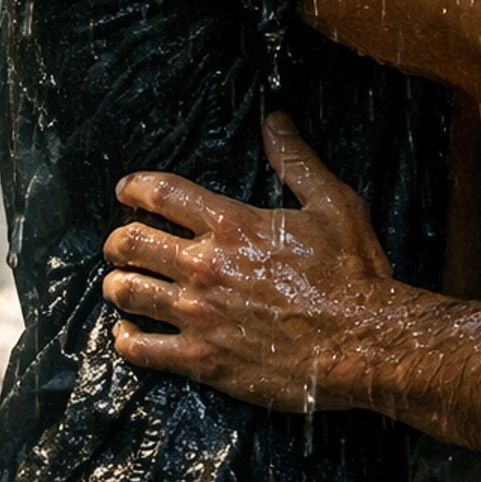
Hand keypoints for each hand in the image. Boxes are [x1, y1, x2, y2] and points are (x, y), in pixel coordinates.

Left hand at [103, 114, 394, 409]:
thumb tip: (275, 122)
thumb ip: (297, 161)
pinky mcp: (202, 359)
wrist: (363, 343)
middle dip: (118, 240)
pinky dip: (126, 340)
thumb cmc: (352, 274)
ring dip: (118, 285)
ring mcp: (199, 315)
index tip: (126, 191)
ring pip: (128, 292)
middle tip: (120, 244)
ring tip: (121, 285)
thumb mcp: (333, 203)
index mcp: (232, 224)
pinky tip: (129, 334)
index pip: (163, 194)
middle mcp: (205, 266)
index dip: (135, 188)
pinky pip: (142, 350)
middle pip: (131, 242)